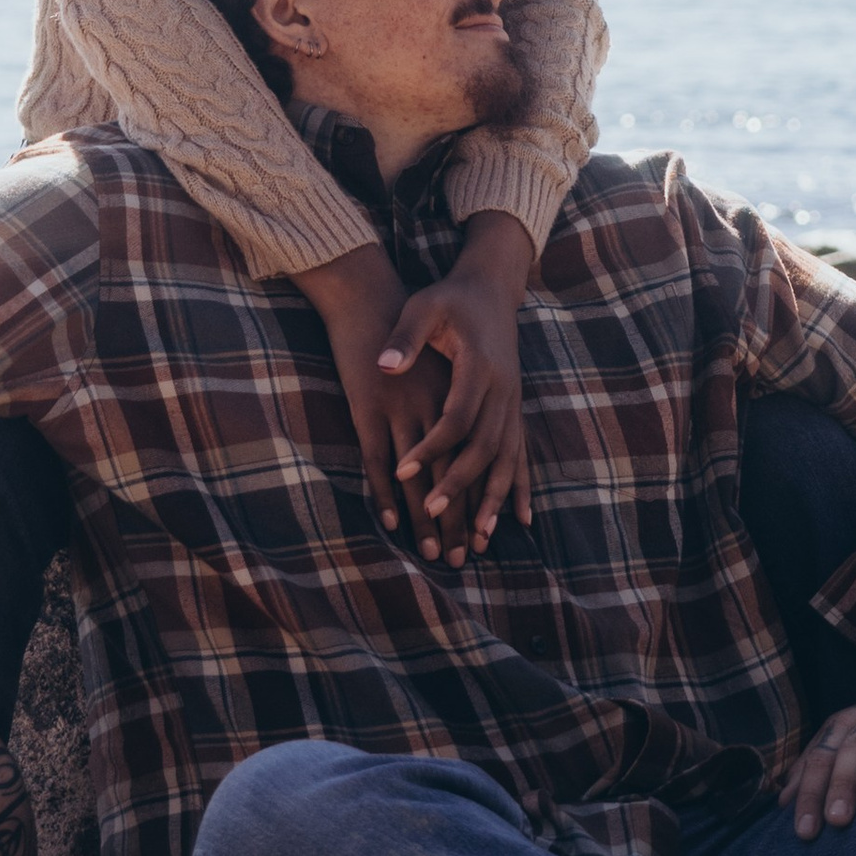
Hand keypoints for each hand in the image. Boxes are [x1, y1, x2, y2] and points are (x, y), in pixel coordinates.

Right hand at [302, 241, 454, 555]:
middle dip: (458, 521)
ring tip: (434, 553)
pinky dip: (386, 492)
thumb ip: (453, 399)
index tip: (486, 536)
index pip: (477, 460)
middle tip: (462, 561)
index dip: (481, 499)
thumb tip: (470, 444)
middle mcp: (435, 409)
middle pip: (453, 476)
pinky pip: (378, 460)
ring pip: (420, 476)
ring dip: (426, 516)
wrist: (371, 295)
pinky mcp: (369, 409)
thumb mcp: (442, 359)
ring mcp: (401, 411)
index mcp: (458, 398)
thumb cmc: (409, 328)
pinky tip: (390, 522)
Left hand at [379, 216, 534, 563]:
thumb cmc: (450, 297)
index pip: (456, 417)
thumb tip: (383, 365)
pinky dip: (519, 487)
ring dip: (492, 499)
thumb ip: (406, 336)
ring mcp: (513, 402)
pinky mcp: (514, 408)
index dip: (431, 446)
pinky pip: (521, 454)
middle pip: (484, 447)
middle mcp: (503, 389)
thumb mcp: (424, 306)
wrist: (492, 285)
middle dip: (459, 485)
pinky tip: (519, 519)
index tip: (403, 469)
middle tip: (432, 516)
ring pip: (507, 458)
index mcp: (479, 366)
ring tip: (477, 538)